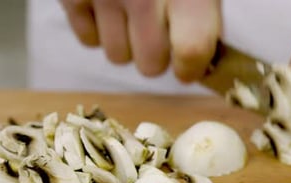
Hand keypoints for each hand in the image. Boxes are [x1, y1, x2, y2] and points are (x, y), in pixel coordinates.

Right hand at [59, 0, 220, 80]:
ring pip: (118, 56)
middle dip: (157, 56)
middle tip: (159, 33)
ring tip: (132, 14)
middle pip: (150, 65)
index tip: (188, 67)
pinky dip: (99, 30)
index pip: (191, 51)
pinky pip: (88, 39)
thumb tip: (199, 62)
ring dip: (128, 44)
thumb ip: (203, 18)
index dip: (190, 68)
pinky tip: (109, 7)